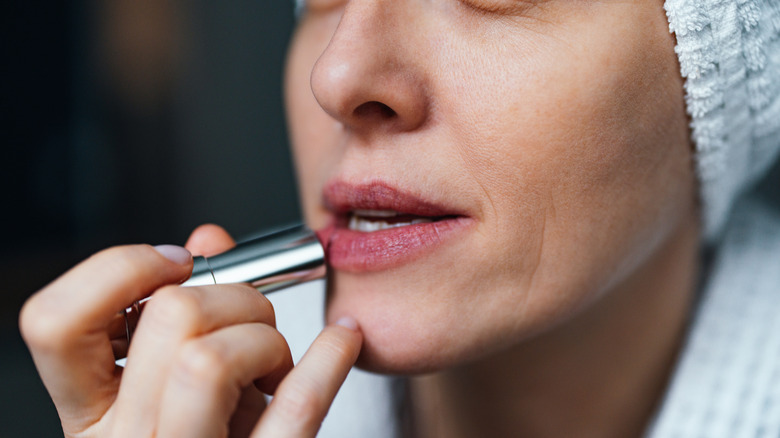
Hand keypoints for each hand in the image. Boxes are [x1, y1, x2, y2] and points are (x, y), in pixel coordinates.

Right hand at [20, 224, 361, 437]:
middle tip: (251, 316)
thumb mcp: (173, 380)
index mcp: (91, 411)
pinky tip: (343, 339)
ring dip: (263, 336)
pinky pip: (294, 410)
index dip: (119, 270)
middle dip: (232, 293)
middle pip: (166, 320)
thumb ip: (181, 307)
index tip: (178, 259)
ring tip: (273, 357)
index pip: (55, 322)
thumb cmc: (207, 430)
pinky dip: (328, 359)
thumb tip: (208, 241)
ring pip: (208, 362)